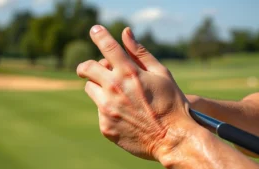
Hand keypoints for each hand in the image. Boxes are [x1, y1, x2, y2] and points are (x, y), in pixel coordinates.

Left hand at [77, 25, 198, 160]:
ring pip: (90, 88)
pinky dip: (107, 107)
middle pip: (86, 68)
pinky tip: (124, 113)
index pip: (108, 46)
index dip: (99, 35)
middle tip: (94, 70)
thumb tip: (125, 32)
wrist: (172, 138)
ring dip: (98, 87)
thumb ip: (140, 52)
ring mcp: (107, 109)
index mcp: (130, 73)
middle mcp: (114, 89)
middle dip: (87, 67)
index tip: (94, 29)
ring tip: (115, 94)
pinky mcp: (105, 126)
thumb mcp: (161, 74)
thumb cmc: (171, 103)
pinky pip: (99, 110)